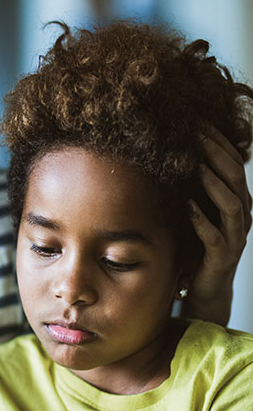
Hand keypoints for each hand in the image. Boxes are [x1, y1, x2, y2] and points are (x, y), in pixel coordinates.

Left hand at [185, 127, 251, 324]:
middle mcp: (241, 216)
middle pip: (235, 177)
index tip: (198, 121)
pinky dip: (201, 219)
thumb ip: (192, 190)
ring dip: (213, 182)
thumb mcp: (196, 214)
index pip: (233, 164)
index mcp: (236, 202)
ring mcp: (234, 237)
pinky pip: (214, 236)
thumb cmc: (197, 248)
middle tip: (196, 133)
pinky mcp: (222, 257)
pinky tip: (186, 206)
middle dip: (216, 153)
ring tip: (195, 164)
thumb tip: (170, 161)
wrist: (205, 289)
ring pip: (231, 204)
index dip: (219, 142)